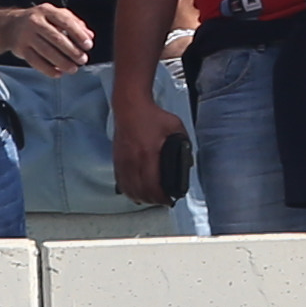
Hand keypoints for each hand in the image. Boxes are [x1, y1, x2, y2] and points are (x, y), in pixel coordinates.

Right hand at [0, 3, 93, 76]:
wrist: (10, 26)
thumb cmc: (39, 20)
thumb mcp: (55, 15)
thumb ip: (74, 23)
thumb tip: (90, 36)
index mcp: (46, 10)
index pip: (65, 21)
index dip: (78, 34)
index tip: (88, 45)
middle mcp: (35, 21)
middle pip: (56, 38)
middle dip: (72, 51)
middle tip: (82, 59)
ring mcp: (26, 35)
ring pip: (46, 51)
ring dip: (62, 62)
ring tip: (73, 69)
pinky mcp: (21, 49)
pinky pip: (35, 62)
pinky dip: (48, 70)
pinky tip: (58, 74)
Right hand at [113, 92, 188, 206]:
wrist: (130, 106)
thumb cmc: (151, 115)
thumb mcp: (175, 127)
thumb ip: (183, 144)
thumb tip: (188, 161)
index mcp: (149, 154)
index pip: (154, 186)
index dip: (162, 198)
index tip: (170, 200)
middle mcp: (134, 160)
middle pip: (142, 192)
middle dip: (154, 201)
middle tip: (163, 201)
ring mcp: (123, 161)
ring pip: (130, 189)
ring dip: (141, 198)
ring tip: (151, 198)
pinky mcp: (117, 160)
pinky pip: (121, 182)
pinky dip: (129, 190)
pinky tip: (136, 192)